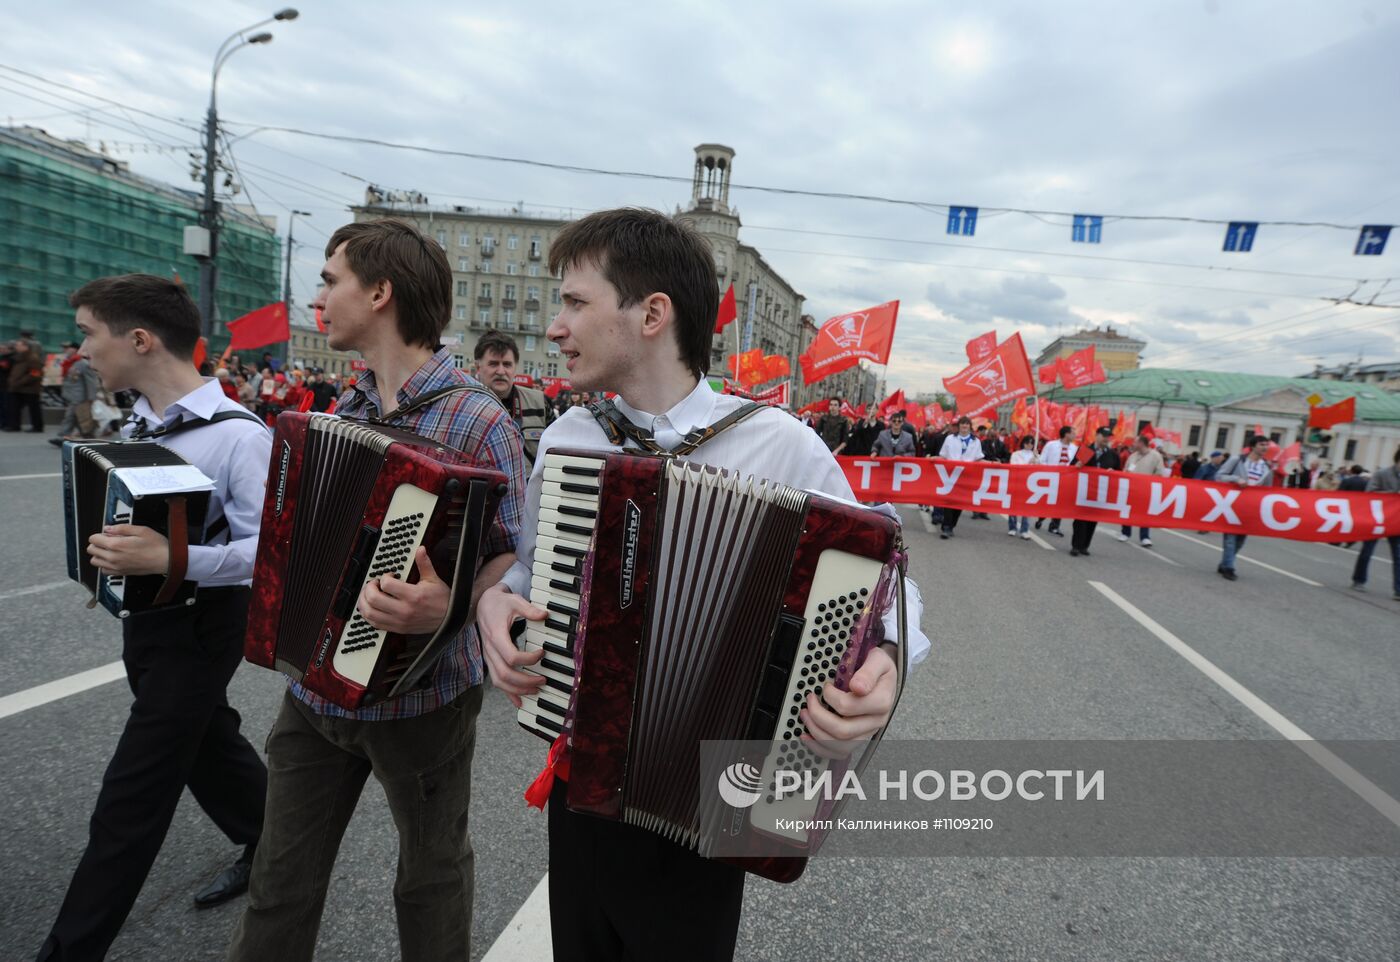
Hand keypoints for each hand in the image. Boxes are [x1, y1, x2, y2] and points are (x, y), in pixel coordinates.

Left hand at [87, 524, 168, 575]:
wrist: (166, 560)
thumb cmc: (156, 545)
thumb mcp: (141, 530)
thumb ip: (121, 528)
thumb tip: (108, 528)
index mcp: (116, 545)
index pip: (93, 539)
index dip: (99, 534)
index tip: (107, 533)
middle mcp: (113, 557)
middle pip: (91, 549)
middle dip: (97, 543)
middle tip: (108, 540)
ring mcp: (116, 567)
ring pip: (94, 561)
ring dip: (99, 554)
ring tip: (110, 550)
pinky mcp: (120, 573)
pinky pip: (103, 570)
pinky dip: (105, 565)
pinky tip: (114, 559)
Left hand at [356, 546, 450, 634]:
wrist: (448, 620)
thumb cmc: (442, 600)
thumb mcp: (434, 579)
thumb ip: (424, 564)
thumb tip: (421, 549)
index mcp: (413, 596)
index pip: (386, 585)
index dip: (384, 577)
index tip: (389, 576)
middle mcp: (404, 610)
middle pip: (373, 599)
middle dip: (369, 588)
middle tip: (374, 584)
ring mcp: (399, 621)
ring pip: (370, 613)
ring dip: (364, 602)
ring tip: (368, 595)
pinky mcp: (397, 629)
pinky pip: (374, 624)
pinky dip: (368, 615)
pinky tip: (371, 608)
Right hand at [477, 582, 547, 707]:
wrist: (483, 604)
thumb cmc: (500, 603)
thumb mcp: (515, 601)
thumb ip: (529, 609)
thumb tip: (544, 615)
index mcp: (496, 636)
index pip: (511, 656)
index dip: (528, 659)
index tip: (542, 652)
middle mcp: (490, 650)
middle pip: (504, 674)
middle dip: (525, 681)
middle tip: (543, 680)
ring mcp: (489, 658)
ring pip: (499, 681)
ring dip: (518, 689)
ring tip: (536, 691)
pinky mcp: (491, 661)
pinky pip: (497, 682)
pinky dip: (508, 693)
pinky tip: (520, 702)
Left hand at [800, 645, 896, 758]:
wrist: (884, 675)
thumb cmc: (879, 668)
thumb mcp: (878, 660)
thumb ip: (868, 672)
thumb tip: (857, 687)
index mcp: (881, 702)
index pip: (849, 707)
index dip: (830, 697)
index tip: (826, 686)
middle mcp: (876, 721)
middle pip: (843, 731)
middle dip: (818, 716)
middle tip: (809, 701)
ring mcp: (867, 731)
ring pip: (840, 745)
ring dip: (817, 732)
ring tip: (805, 716)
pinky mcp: (859, 737)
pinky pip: (839, 752)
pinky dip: (820, 747)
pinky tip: (807, 736)